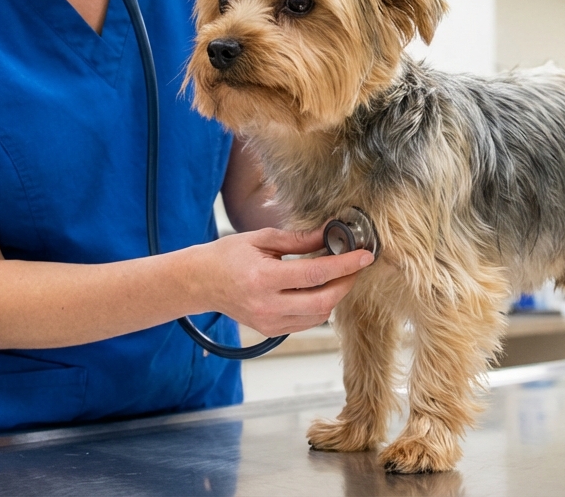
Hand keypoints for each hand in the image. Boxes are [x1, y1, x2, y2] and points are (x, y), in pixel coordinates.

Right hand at [192, 226, 373, 336]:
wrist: (201, 282)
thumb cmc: (227, 256)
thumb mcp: (261, 239)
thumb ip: (298, 239)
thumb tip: (330, 233)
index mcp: (264, 278)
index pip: (316, 274)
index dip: (345, 265)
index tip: (364, 256)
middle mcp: (267, 306)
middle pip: (323, 302)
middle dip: (346, 284)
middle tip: (355, 267)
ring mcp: (269, 322)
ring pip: (318, 316)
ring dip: (334, 296)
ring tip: (337, 276)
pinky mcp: (270, 331)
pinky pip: (306, 323)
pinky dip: (319, 307)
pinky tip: (318, 290)